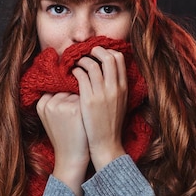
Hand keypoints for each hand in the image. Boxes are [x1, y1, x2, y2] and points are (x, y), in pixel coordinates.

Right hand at [36, 92, 88, 195]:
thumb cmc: (64, 138)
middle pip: (67, 92)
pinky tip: (86, 120)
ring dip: (82, 104)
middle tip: (73, 120)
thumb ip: (54, 103)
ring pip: (78, 94)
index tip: (66, 116)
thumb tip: (68, 82)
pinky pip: (87, 100)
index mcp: (41, 104)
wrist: (71, 158)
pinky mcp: (76, 108)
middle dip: (73, 103)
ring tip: (79, 122)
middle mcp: (50, 103)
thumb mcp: (51, 119)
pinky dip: (89, 109)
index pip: (56, 92)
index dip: (64, 103)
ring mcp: (62, 105)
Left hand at [72, 46, 127, 170]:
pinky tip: (71, 74)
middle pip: (107, 57)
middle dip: (95, 51)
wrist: (106, 144)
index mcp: (123, 88)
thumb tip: (110, 73)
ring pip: (92, 64)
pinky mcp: (88, 100)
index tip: (98, 53)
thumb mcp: (121, 104)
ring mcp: (101, 94)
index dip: (107, 51)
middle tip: (86, 52)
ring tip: (76, 63)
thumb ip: (117, 88)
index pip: (118, 59)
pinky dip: (75, 71)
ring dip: (82, 60)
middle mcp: (114, 88)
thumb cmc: (111, 125)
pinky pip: (80, 76)